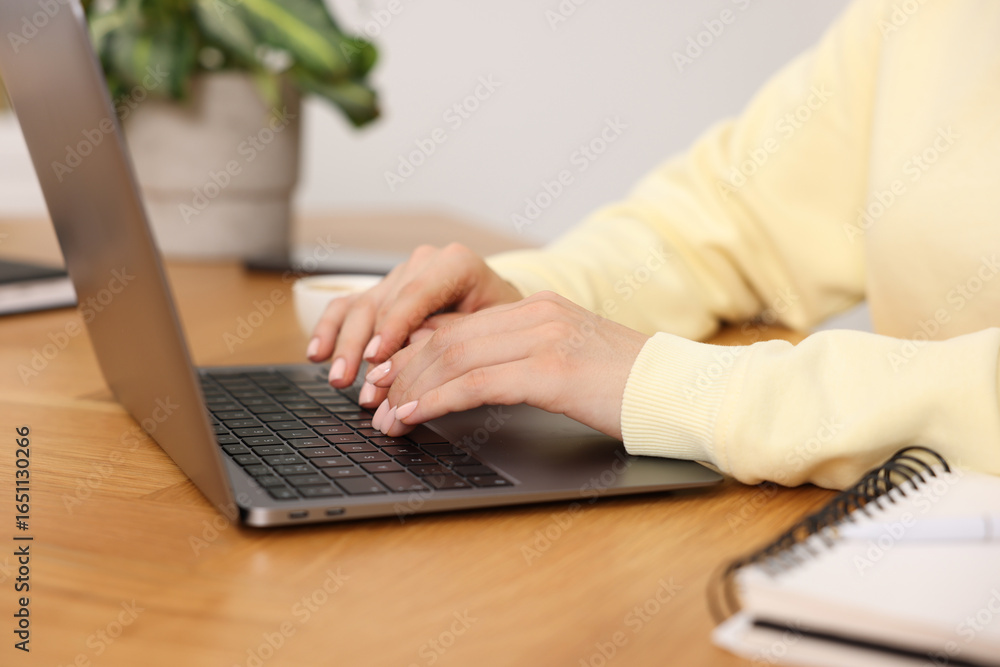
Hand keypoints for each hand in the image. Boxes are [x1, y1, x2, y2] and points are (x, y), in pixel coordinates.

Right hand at [305, 243, 522, 406]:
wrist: (498, 307)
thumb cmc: (500, 319)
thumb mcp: (493, 326)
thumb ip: (457, 334)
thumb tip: (417, 358)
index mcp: (455, 264)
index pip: (417, 294)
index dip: (393, 327)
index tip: (376, 358)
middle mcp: (422, 264)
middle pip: (384, 304)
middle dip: (366, 349)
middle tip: (359, 384)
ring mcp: (398, 276)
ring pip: (361, 307)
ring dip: (345, 346)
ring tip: (339, 380)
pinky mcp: (381, 291)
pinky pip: (347, 306)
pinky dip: (330, 330)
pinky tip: (317, 354)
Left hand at [363, 291, 650, 439]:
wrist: (678, 392)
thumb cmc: (628, 387)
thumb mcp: (571, 360)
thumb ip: (524, 357)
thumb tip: (472, 377)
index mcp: (539, 308)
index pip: (459, 324)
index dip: (414, 351)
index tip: (386, 377)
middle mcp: (537, 314)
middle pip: (447, 337)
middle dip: (402, 371)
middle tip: (374, 400)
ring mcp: (544, 338)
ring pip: (453, 357)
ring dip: (410, 390)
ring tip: (386, 417)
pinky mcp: (550, 370)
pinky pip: (476, 383)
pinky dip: (436, 400)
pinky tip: (413, 416)